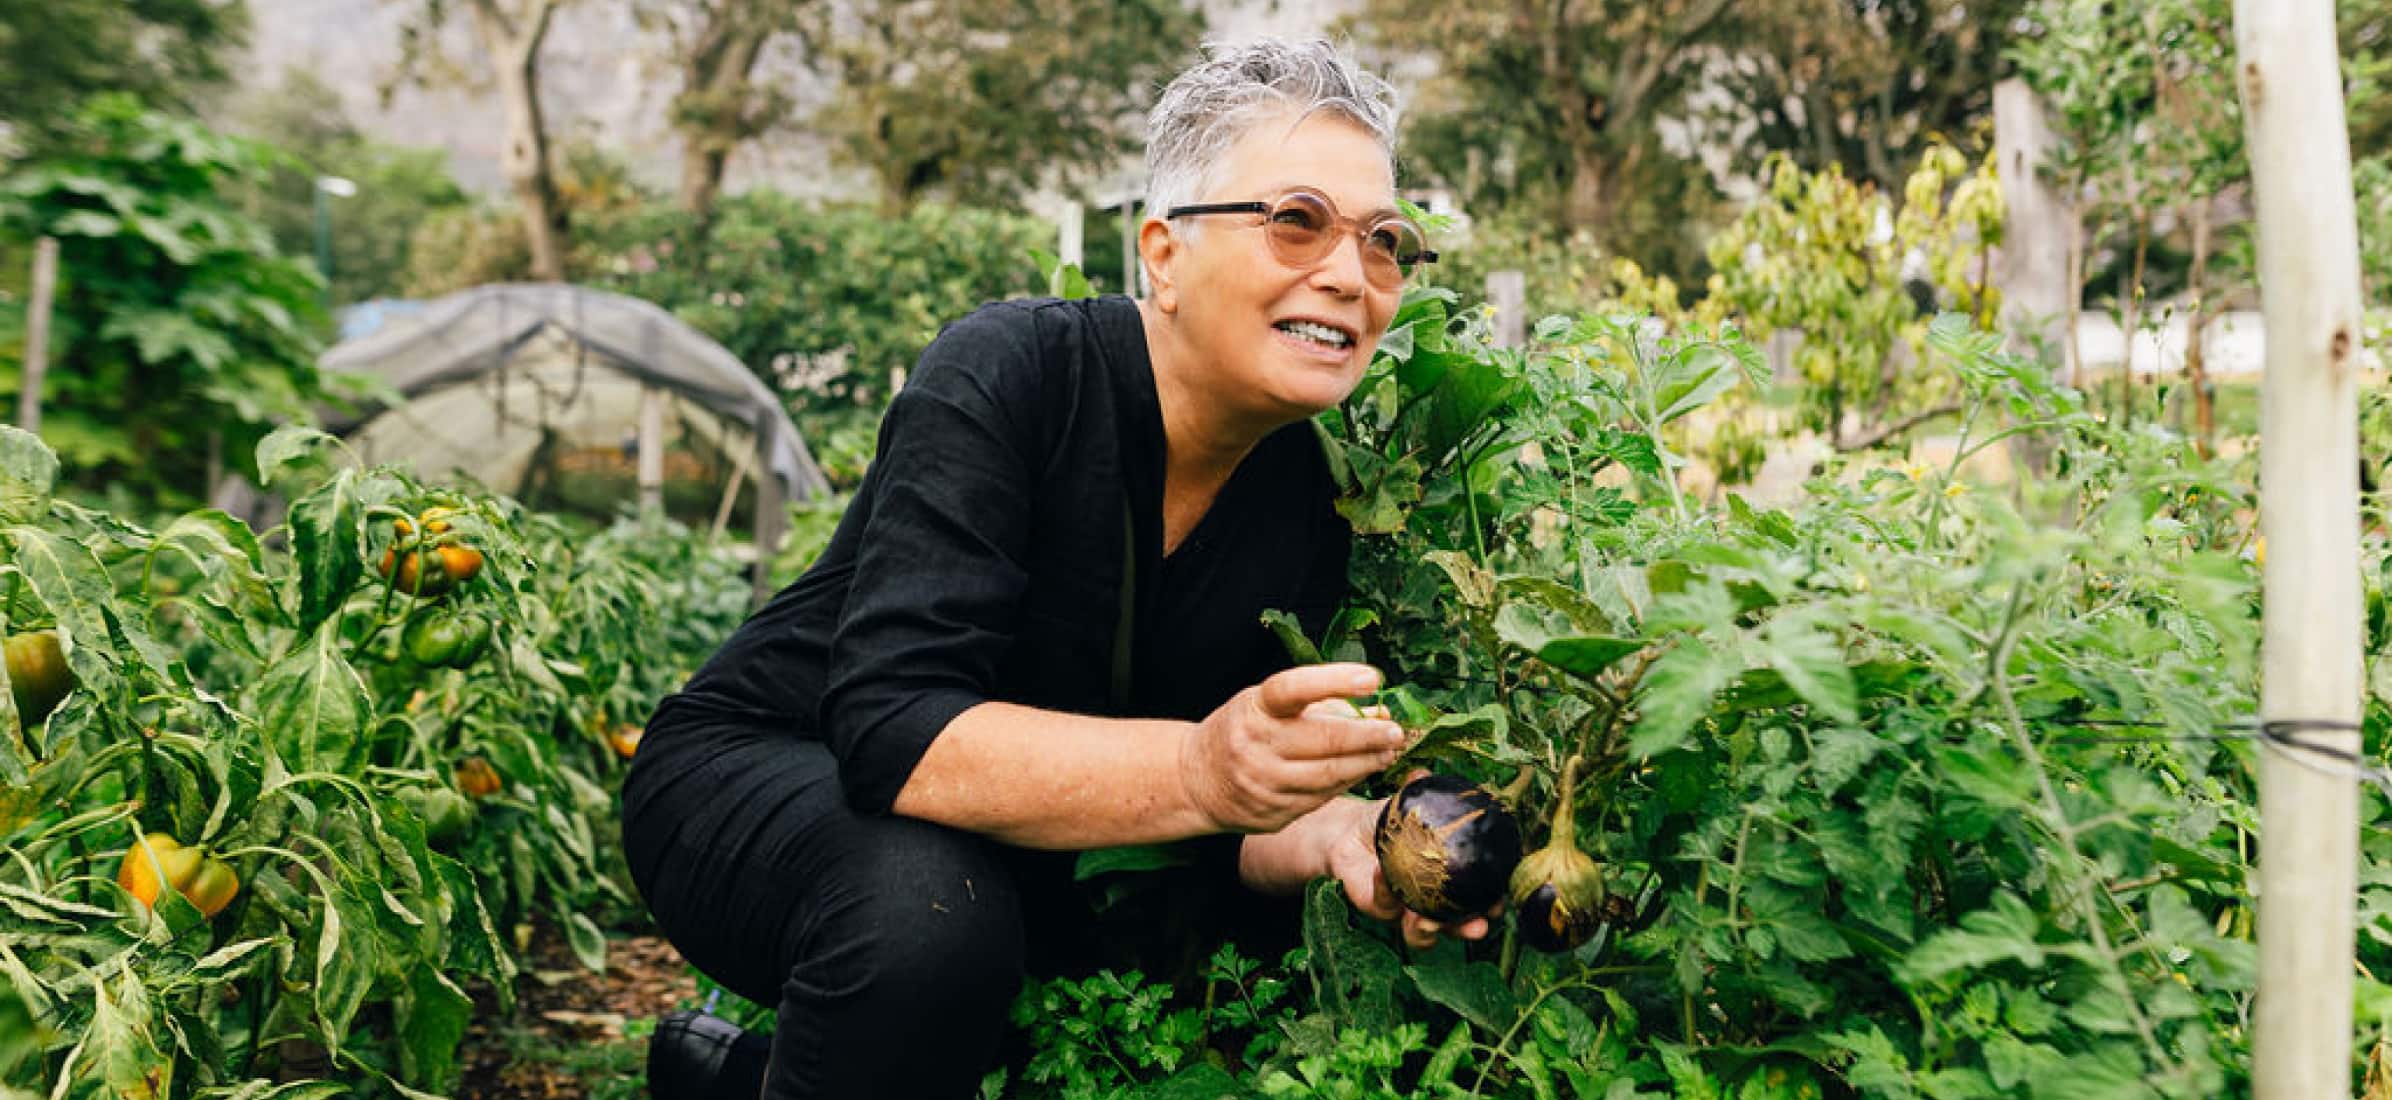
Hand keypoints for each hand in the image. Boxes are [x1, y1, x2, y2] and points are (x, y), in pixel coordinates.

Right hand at [1183, 663, 1406, 833]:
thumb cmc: (1243, 730)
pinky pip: (1320, 797)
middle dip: (1368, 736)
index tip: (1372, 679)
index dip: (1335, 680)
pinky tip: (1362, 771)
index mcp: (1255, 708)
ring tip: (1388, 752)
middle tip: (1396, 731)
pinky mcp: (1272, 812)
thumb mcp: (1267, 705)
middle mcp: (1256, 745)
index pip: (1294, 688)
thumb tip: (1378, 710)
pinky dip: (1346, 783)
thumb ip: (1320, 703)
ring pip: (1328, 774)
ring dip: (1365, 763)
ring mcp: (1263, 782)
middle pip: (1323, 739)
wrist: (1196, 779)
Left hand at [1319, 785, 1499, 950]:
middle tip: (1476, 926)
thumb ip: (1419, 791)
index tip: (1501, 901)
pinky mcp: (1379, 907)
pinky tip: (1382, 873)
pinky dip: (1385, 890)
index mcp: (1451, 879)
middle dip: (1469, 929)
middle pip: (1457, 926)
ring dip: (1429, 931)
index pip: (1479, 897)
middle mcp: (1433, 902)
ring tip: (1427, 919)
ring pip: (1422, 935)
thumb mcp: (1407, 805)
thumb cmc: (1390, 820)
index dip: (1493, 903)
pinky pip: (1385, 905)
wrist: (1349, 832)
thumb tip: (1422, 773)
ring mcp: (1407, 910)